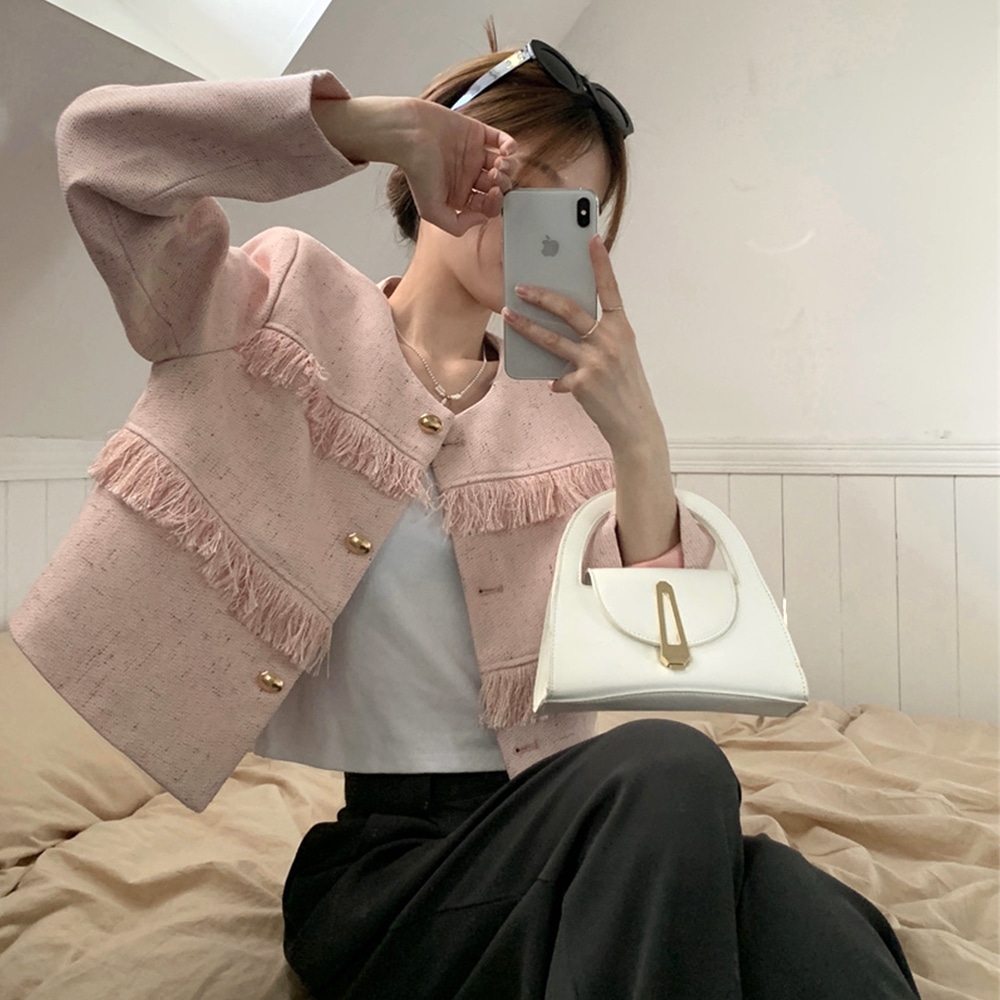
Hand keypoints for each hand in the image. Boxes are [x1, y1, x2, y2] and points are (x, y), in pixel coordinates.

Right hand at [312, 95, 517, 236]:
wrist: (409, 135)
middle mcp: (468, 177)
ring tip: (498, 164)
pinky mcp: (476, 133)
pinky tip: (505, 151)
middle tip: (493, 177)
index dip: (495, 203)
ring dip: (508, 167)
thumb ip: (457, 226)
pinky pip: (502, 141)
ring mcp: (473, 154)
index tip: (491, 195)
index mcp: (459, 195)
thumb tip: (482, 219)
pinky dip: (510, 146)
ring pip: (503, 165)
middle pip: (498, 186)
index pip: (487, 206)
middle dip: (502, 184)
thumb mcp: (432, 212)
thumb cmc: (417, 172)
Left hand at [501, 234, 661, 454]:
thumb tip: (564, 324)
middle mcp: (610, 341)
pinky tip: (552, 384)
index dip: (601, 263)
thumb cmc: (625, 385)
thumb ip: (598, 336)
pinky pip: (557, 375)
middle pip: (570, 310)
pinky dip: (554, 380)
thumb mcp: (620, 354)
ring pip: (552, 338)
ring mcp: (596, 362)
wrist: (635, 423)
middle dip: (542, 296)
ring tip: (508, 313)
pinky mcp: (583, 383)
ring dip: (526, 325)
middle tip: (520, 286)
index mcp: (622, 328)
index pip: (610, 289)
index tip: (591, 238)